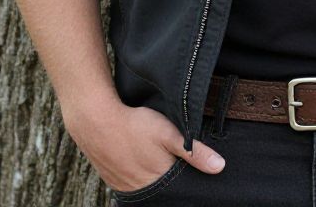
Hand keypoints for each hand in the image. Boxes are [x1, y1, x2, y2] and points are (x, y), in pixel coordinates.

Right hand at [63, 95, 224, 192]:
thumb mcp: (169, 133)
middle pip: (164, 193)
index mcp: (159, 182)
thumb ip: (194, 151)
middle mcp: (141, 190)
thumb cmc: (134, 125)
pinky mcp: (113, 180)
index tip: (192, 178)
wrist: (96, 121)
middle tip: (173, 165)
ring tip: (159, 164)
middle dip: (172, 184)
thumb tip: (219, 167)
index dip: (187, 186)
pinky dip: (140, 178)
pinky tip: (142, 163)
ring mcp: (125, 187)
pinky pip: (132, 186)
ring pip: (147, 190)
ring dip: (155, 181)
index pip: (179, 193)